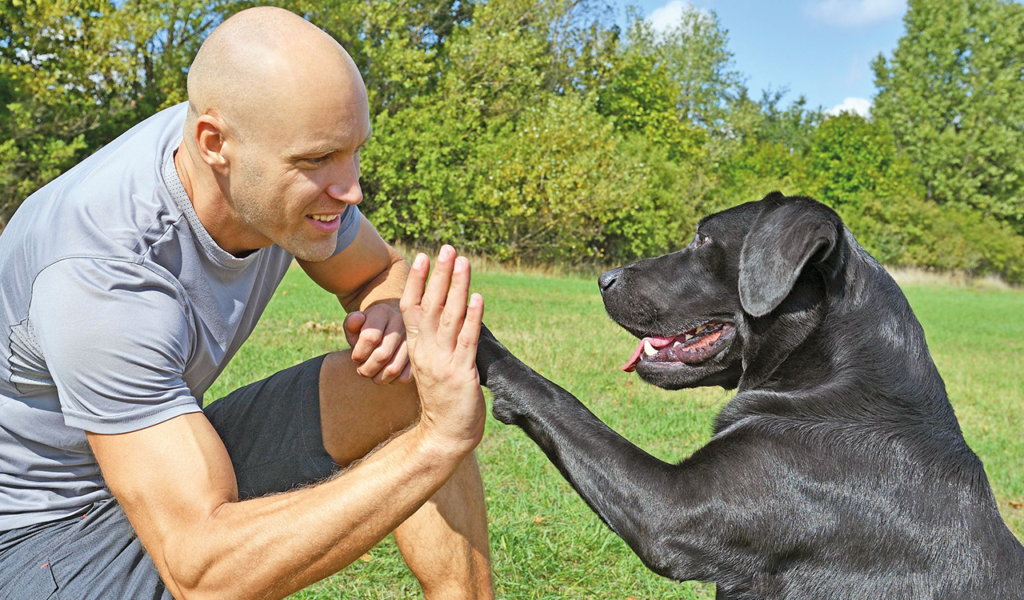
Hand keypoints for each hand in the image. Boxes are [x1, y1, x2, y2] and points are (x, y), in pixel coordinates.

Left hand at [344, 302, 411, 384]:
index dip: (359, 353)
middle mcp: (402, 323)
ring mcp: (413, 340)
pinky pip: (405, 376)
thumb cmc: (368, 330)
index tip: (355, 358)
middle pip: (382, 356)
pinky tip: (386, 374)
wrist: (389, 328)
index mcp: (383, 312)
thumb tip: (356, 319)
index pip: (370, 337)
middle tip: (362, 370)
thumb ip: (351, 323)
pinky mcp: (418, 355)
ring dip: (378, 378)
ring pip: (394, 369)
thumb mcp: (356, 324)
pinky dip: (392, 381)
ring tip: (372, 374)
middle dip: (366, 369)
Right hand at [400, 245, 485, 451]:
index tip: (423, 256)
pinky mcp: (461, 373)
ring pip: (449, 317)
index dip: (418, 281)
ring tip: (463, 263)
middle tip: (447, 248)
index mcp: (416, 348)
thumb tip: (448, 313)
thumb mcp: (431, 366)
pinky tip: (477, 298)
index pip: (412, 307)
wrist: (445, 435)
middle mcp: (426, 351)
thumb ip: (436, 341)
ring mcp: (443, 362)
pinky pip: (467, 340)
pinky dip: (472, 318)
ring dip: (457, 287)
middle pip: (431, 305)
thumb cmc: (442, 400)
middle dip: (439, 275)